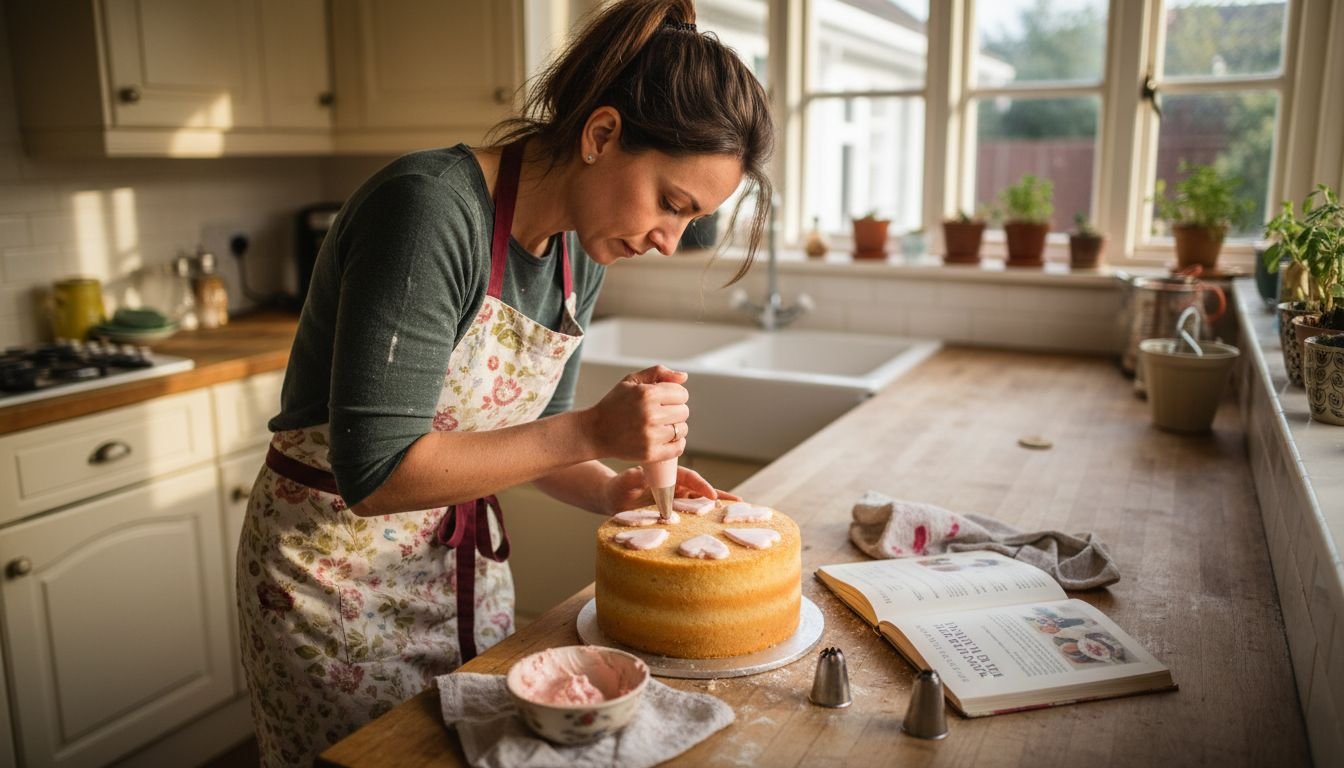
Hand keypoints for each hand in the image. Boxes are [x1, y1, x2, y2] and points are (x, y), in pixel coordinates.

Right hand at [583, 365, 689, 462]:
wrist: (594, 432)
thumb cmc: (614, 404)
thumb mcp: (631, 381)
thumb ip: (658, 372)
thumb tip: (684, 376)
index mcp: (647, 394)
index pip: (682, 394)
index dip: (675, 395)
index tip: (665, 400)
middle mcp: (650, 414)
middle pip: (684, 412)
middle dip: (675, 411)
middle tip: (661, 413)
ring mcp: (650, 436)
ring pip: (682, 430)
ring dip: (675, 427)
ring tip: (661, 426)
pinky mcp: (650, 453)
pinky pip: (678, 448)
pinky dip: (676, 443)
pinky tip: (666, 438)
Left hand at [601, 465, 741, 514]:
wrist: (613, 497)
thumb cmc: (618, 487)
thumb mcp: (624, 482)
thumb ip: (632, 478)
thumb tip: (637, 474)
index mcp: (669, 475)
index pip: (689, 478)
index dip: (701, 486)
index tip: (711, 495)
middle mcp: (676, 486)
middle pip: (701, 490)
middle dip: (720, 496)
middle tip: (740, 503)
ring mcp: (677, 498)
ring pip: (700, 503)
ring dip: (717, 508)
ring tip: (738, 513)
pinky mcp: (675, 510)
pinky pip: (692, 514)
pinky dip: (705, 519)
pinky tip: (717, 525)